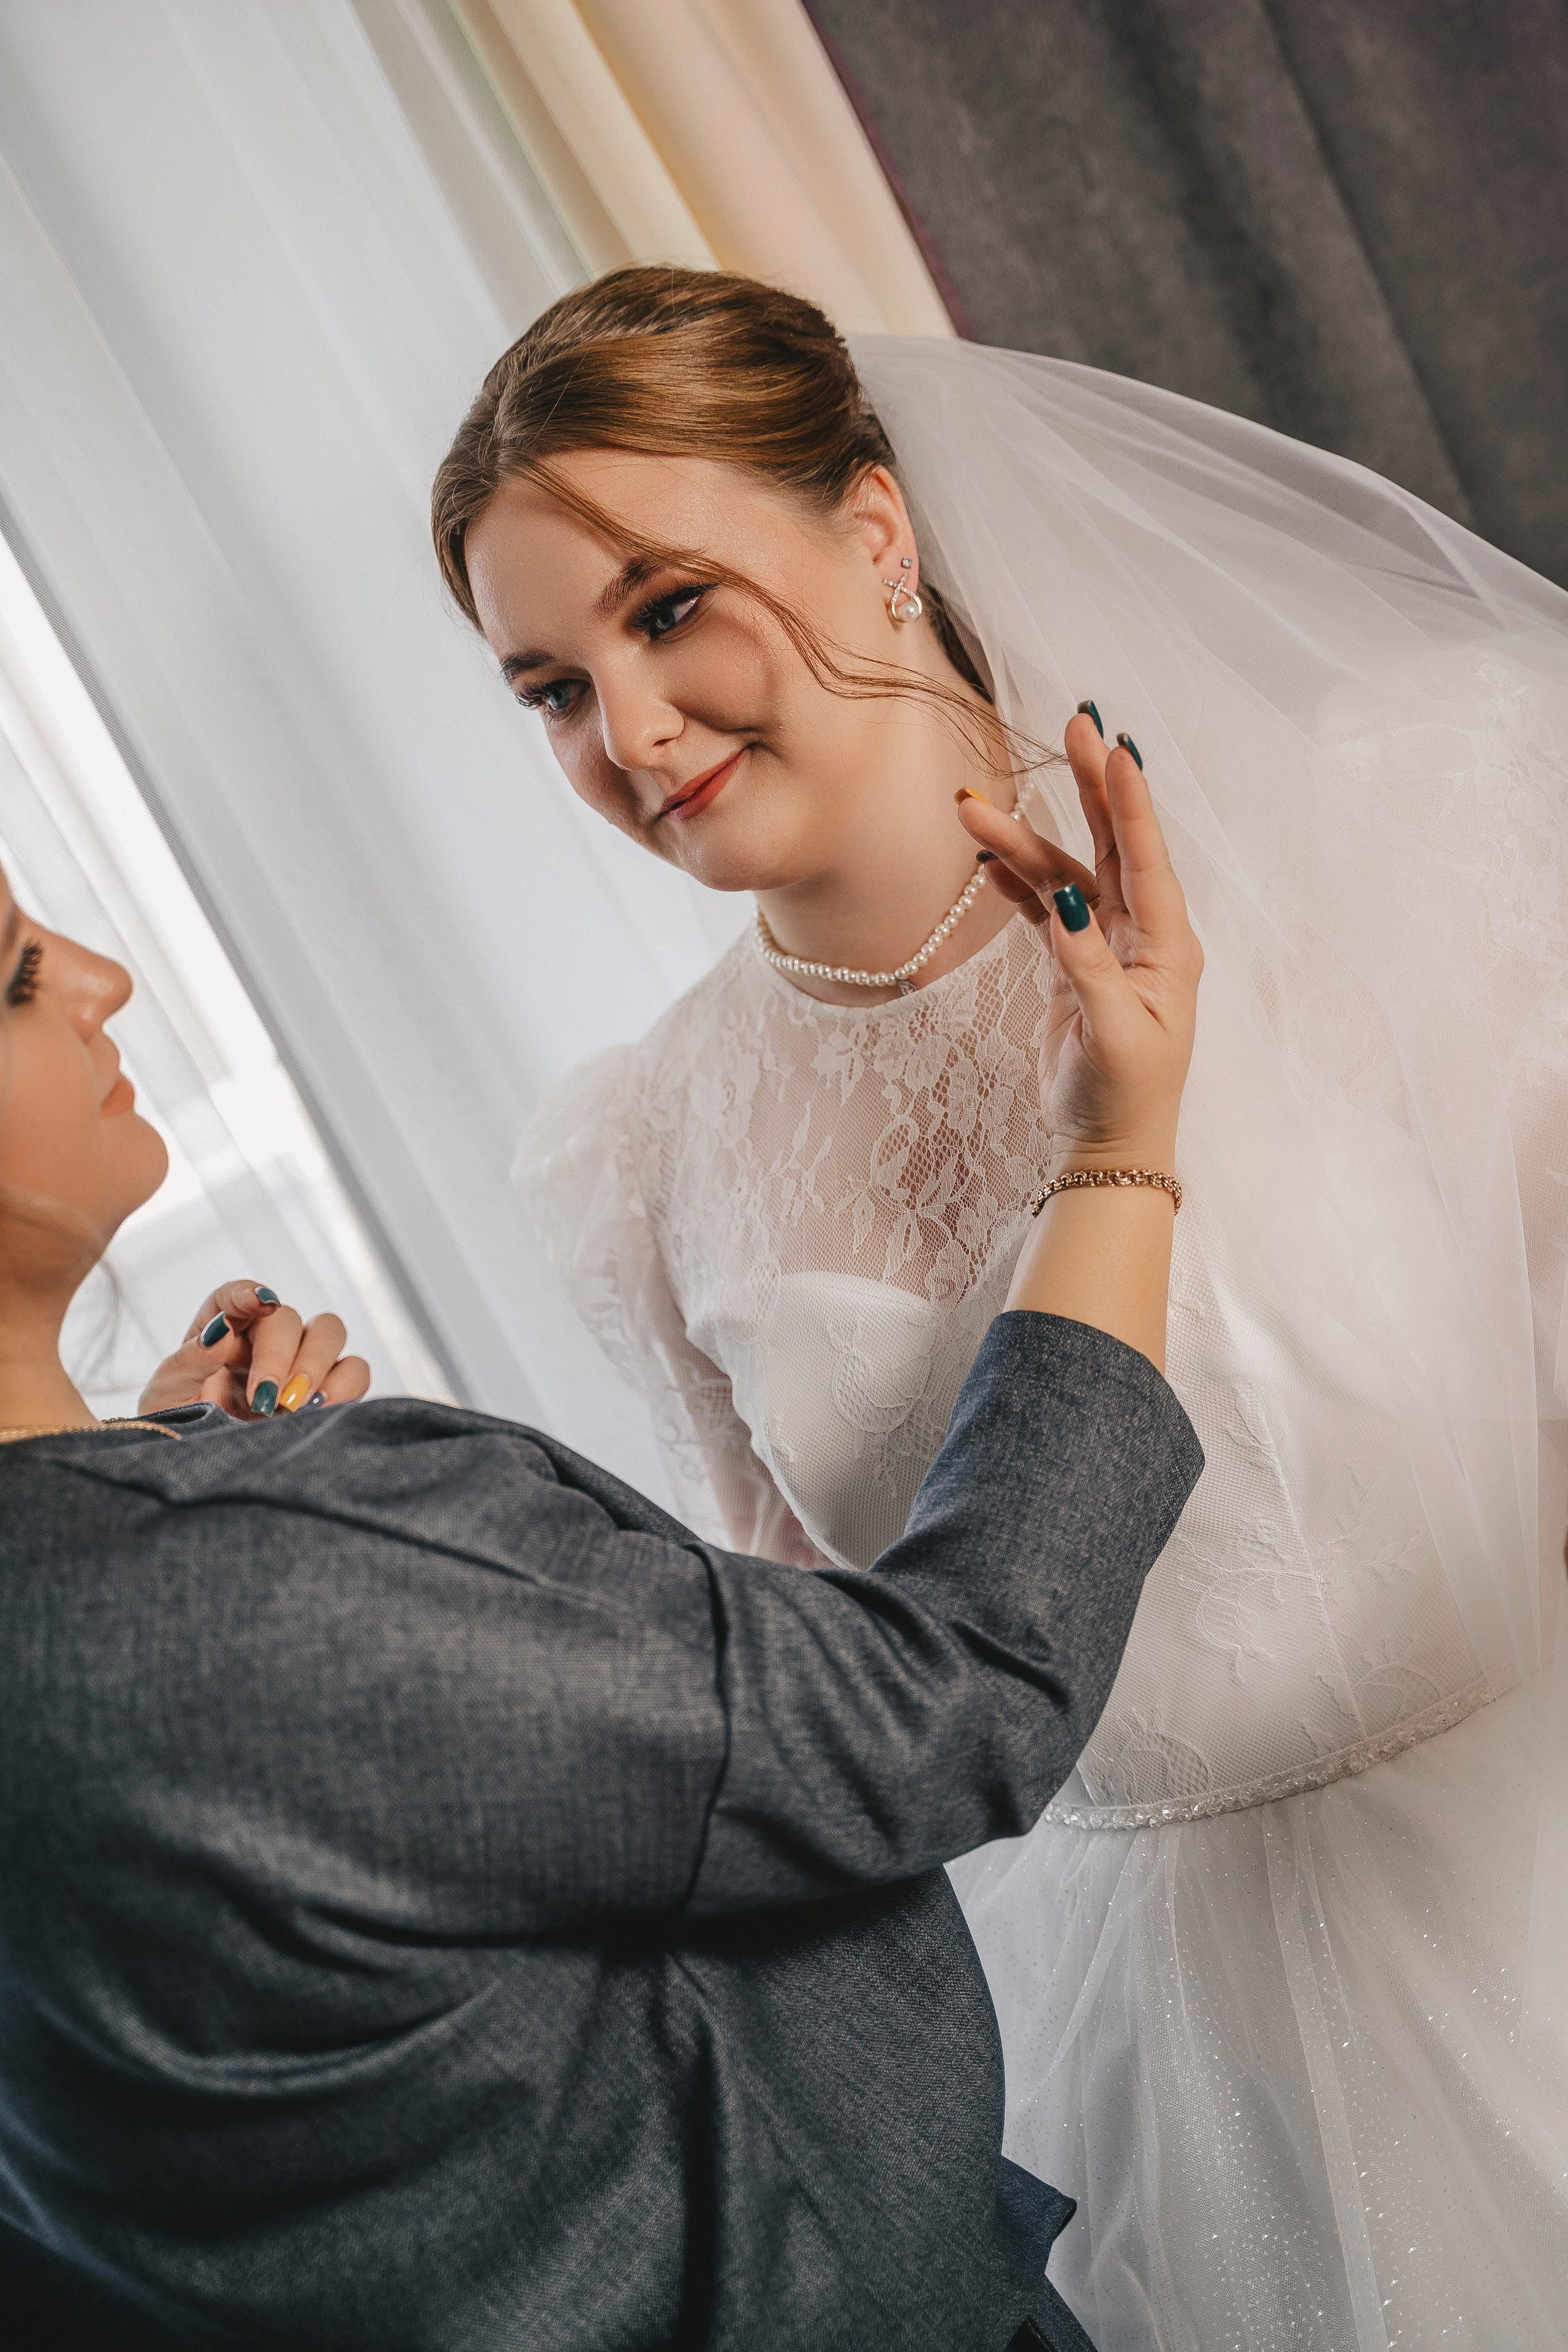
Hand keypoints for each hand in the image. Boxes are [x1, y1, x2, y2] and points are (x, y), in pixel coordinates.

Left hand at [138, 1281, 371, 1420]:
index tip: (260, 1304)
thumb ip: (187, 1364)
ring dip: (316, 1366)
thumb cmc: (178, 1429)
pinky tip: (320, 1412)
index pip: (236, 1295)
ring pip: (330, 1332)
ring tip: (294, 1409)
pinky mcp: (328, 1391)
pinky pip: (354, 1371)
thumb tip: (220, 1333)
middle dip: (281, 1354)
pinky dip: (344, 1387)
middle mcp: (263, 1340)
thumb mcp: (166, 1398)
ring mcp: (300, 1363)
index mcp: (219, 1332)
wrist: (202, 1476)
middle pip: (288, 1317)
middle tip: (266, 1399)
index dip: (248, 1293)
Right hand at [957, 718, 1199, 1165]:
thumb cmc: (1126, 1095)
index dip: (1130, 803)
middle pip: (1111, 845)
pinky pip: (1043, 908)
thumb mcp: (1116, 1031)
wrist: (1108, 1146)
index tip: (1115, 748)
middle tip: (1072, 725)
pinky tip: (987, 857)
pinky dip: (1017, 882)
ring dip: (1021, 842)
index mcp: (1169, 947)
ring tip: (969, 808)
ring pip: (1062, 875)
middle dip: (1089, 787)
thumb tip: (1068, 898)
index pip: (1148, 859)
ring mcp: (1104, 945)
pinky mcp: (1072, 964)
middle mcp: (1142, 935)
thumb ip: (1090, 963)